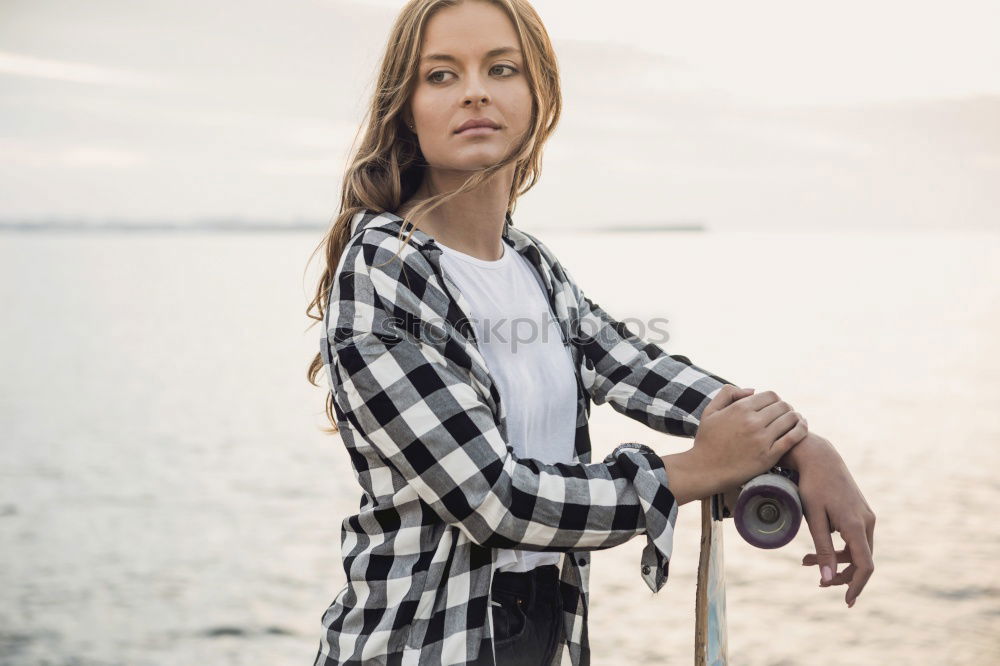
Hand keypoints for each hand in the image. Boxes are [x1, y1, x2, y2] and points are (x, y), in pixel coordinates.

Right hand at [693, 385, 808, 493]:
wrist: (704, 470)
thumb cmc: (706, 441)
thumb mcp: (710, 411)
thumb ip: (728, 393)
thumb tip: (753, 390)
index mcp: (740, 408)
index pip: (770, 395)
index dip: (775, 400)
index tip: (774, 407)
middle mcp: (753, 421)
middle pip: (783, 406)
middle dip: (786, 408)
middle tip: (785, 415)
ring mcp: (762, 439)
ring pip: (791, 419)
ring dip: (796, 418)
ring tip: (795, 421)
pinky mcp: (769, 455)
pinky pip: (793, 438)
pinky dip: (801, 430)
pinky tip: (802, 429)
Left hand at [789, 433, 876, 607]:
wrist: (820, 457)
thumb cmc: (812, 486)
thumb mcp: (813, 518)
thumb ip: (822, 549)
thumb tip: (827, 579)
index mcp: (856, 525)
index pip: (864, 565)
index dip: (856, 586)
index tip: (846, 602)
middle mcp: (867, 521)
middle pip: (861, 560)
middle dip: (840, 574)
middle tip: (817, 581)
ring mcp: (866, 516)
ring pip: (856, 549)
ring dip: (835, 560)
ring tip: (806, 561)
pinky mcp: (860, 512)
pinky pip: (854, 538)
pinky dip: (838, 547)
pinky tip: (817, 547)